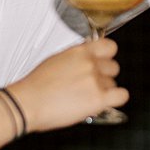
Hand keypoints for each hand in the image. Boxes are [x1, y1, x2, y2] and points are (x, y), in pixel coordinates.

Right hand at [10, 38, 125, 130]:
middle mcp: (90, 63)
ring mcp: (95, 80)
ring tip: (86, 97)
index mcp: (79, 52)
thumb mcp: (56, 61)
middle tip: (90, 85)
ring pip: (113, 84)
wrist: (27, 103)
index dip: (107, 56)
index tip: (103, 62)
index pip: (109, 46)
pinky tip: (104, 103)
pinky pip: (121, 96)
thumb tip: (86, 61)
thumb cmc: (35, 86)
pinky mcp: (98, 98)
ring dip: (104, 91)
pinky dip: (115, 100)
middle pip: (113, 67)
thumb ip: (75, 58)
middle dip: (104, 77)